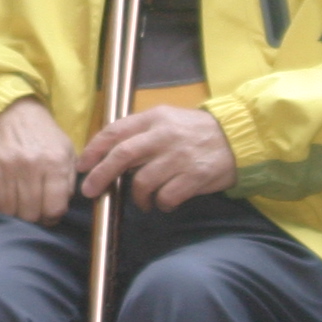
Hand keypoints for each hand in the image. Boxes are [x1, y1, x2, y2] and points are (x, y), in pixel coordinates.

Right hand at [0, 95, 77, 223]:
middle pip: (30, 214)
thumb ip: (69, 182)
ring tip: (18, 205)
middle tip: (32, 210)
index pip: (54, 208)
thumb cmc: (43, 136)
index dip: (52, 217)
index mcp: (54, 162)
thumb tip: (59, 210)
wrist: (13, 111)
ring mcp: (4, 167)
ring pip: (8, 211)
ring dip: (13, 214)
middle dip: (33, 218)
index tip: (49, 213)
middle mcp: (29, 165)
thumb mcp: (66, 152)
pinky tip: (0, 201)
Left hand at [76, 105, 238, 211]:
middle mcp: (164, 135)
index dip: (94, 150)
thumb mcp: (168, 119)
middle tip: (92, 190)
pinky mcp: (194, 177)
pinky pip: (166, 197)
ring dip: (137, 196)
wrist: (238, 137)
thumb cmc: (196, 131)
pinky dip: (161, 204)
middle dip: (101, 175)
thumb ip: (140, 131)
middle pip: (122, 156)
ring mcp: (179, 157)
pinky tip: (164, 203)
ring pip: (142, 181)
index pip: (116, 131)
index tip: (83, 165)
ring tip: (143, 201)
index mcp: (155, 117)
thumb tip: (108, 152)